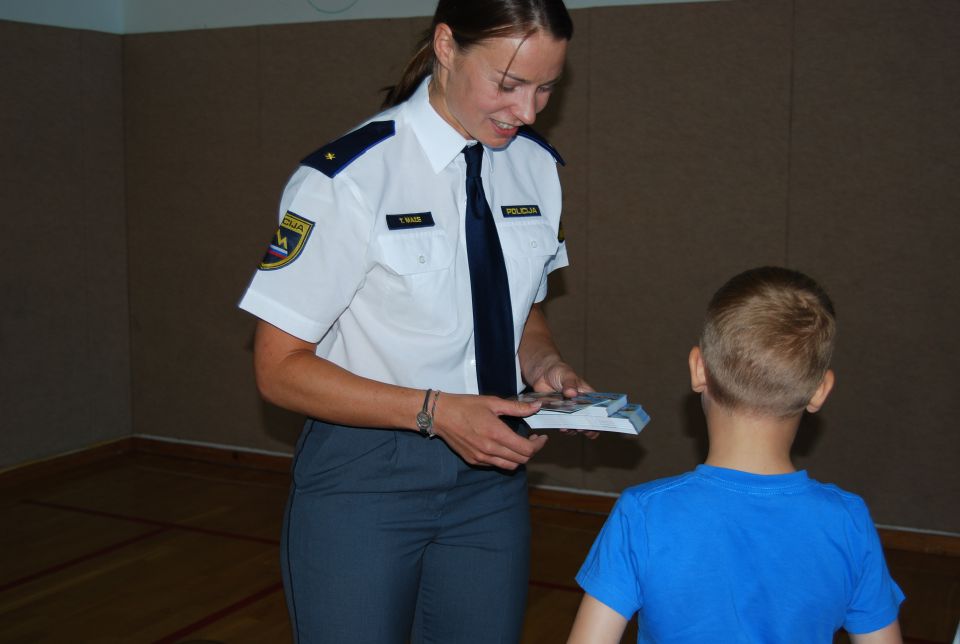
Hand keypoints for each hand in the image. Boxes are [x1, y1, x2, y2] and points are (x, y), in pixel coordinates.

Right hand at [431, 393, 547, 469]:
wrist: (440, 415)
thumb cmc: (466, 406)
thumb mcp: (493, 402)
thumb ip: (517, 407)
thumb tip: (537, 406)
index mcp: (496, 434)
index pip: (526, 449)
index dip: (538, 445)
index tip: (541, 437)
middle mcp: (490, 450)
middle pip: (521, 460)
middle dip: (531, 451)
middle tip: (533, 439)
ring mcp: (481, 458)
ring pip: (510, 466)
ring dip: (519, 458)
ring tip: (520, 445)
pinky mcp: (474, 461)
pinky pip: (496, 465)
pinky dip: (505, 459)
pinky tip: (503, 447)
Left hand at [528, 360, 599, 439]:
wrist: (542, 372)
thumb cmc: (559, 371)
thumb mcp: (567, 375)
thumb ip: (570, 384)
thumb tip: (572, 393)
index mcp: (586, 396)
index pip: (596, 409)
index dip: (597, 418)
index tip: (595, 424)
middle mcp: (579, 405)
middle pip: (586, 419)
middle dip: (584, 426)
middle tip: (580, 429)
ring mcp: (568, 410)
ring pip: (573, 424)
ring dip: (572, 429)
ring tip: (568, 429)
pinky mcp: (557, 413)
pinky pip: (560, 423)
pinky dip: (561, 427)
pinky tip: (560, 428)